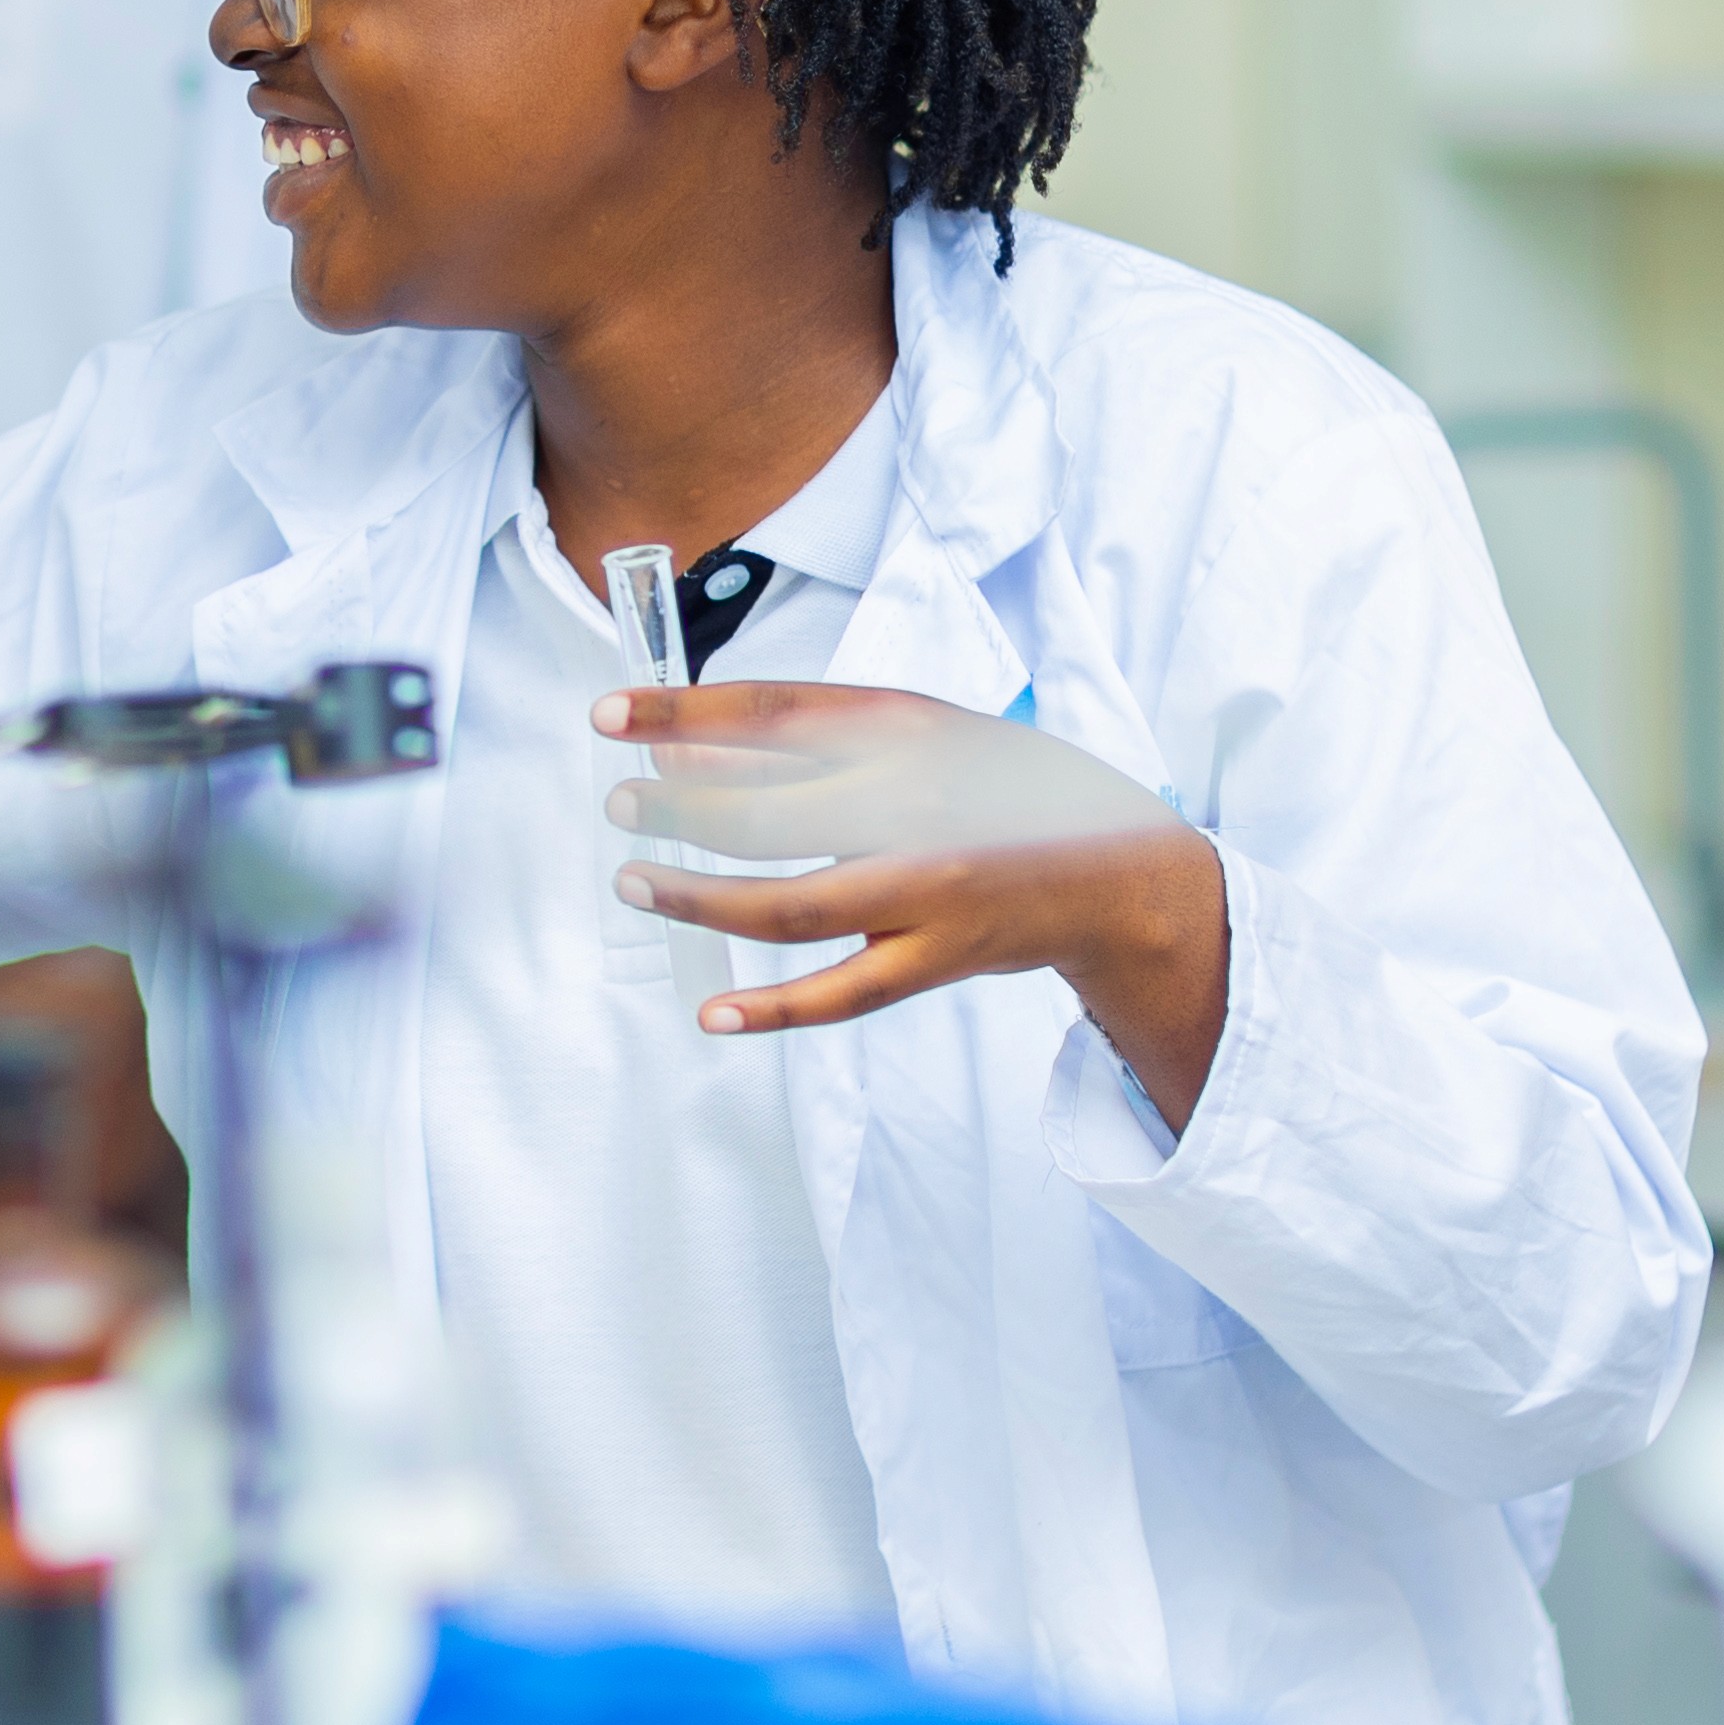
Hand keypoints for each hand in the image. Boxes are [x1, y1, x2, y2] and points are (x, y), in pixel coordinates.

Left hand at [599, 682, 1229, 1116]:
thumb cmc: (993, 787)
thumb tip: (676, 748)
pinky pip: (841, 994)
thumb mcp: (913, 732)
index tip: (607, 716)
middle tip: (622, 806)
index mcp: (907, 731)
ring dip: (700, 899)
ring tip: (637, 882)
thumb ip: (802, 737)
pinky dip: (772, 1010)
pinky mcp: (937, 960)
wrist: (1116, 869)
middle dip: (680, 811)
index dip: (681, 713)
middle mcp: (917, 806)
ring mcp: (928, 890)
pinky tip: (712, 1012)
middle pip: (769, 814)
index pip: (773, 712)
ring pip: (792, 907)